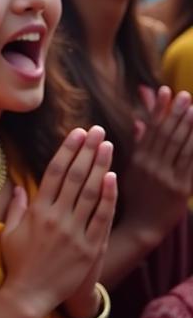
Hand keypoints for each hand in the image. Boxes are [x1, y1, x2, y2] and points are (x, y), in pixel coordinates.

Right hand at [0, 127, 116, 317]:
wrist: (29, 295)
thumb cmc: (18, 263)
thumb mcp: (10, 233)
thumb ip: (17, 207)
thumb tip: (19, 186)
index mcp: (36, 212)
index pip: (54, 173)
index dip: (66, 151)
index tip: (76, 133)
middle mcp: (55, 218)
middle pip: (74, 177)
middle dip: (86, 151)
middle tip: (97, 130)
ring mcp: (73, 233)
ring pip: (89, 192)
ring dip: (99, 166)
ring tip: (108, 146)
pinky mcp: (88, 248)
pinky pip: (100, 217)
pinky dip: (107, 197)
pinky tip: (112, 178)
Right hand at [123, 86, 192, 236]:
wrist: (141, 226)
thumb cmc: (134, 196)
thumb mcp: (130, 169)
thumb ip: (138, 144)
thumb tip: (139, 121)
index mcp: (138, 160)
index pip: (150, 129)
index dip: (160, 110)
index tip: (166, 91)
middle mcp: (152, 167)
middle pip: (167, 135)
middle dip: (177, 113)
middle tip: (186, 95)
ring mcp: (168, 178)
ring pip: (181, 147)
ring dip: (190, 127)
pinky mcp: (182, 189)